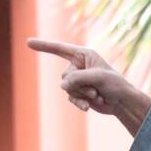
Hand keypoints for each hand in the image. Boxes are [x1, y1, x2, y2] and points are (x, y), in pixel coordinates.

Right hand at [26, 38, 150, 134]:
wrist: (123, 102)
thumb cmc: (115, 84)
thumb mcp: (97, 77)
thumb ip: (78, 78)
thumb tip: (62, 85)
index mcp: (84, 55)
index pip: (59, 48)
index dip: (44, 46)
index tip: (28, 42)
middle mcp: (79, 65)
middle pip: (65, 75)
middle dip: (80, 85)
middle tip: (95, 89)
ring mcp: (78, 80)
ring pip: (67, 88)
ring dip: (82, 94)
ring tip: (96, 95)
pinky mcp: (79, 93)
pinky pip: (70, 97)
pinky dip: (79, 102)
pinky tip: (88, 108)